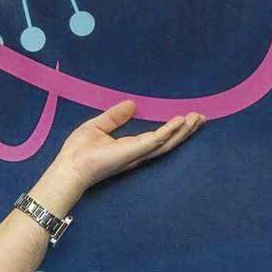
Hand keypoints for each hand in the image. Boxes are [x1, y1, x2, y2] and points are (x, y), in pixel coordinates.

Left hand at [52, 100, 204, 193]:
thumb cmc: (78, 151)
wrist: (70, 167)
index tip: (185, 117)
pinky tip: (180, 122)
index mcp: (129, 147)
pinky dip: (169, 132)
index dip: (172, 129)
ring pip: (166, 142)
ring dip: (183, 130)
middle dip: (185, 130)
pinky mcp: (133, 152)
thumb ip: (115, 117)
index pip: (156, 138)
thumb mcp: (97, 126)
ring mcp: (137, 153)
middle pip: (167, 141)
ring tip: (197, 118)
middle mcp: (137, 152)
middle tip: (201, 117)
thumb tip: (131, 104)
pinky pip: (155, 141)